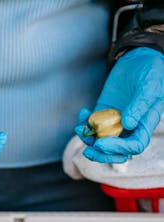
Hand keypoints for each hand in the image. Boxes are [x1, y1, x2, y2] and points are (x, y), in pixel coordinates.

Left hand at [75, 47, 163, 162]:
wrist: (137, 58)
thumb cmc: (149, 70)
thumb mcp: (148, 85)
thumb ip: (139, 105)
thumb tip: (128, 124)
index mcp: (146, 123)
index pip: (135, 145)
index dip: (119, 148)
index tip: (101, 143)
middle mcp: (131, 126)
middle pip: (118, 151)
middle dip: (102, 154)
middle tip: (88, 151)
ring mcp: (115, 121)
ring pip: (102, 141)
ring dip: (89, 140)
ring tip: (79, 129)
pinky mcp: (103, 113)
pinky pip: (92, 125)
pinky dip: (84, 124)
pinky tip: (83, 113)